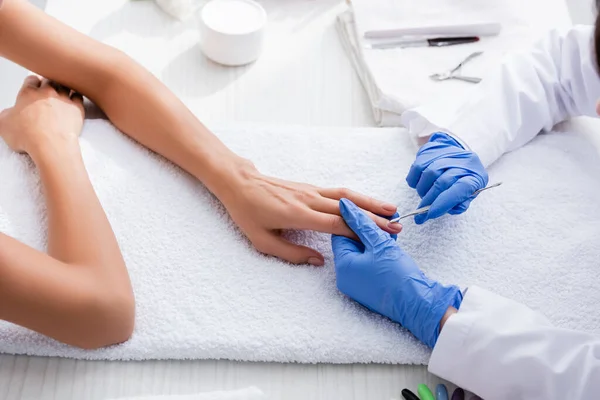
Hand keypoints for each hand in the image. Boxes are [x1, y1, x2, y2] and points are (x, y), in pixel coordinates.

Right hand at [0, 76, 83, 155]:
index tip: (34, 87)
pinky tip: (75, 99)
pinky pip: (78, 96)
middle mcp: (46, 93)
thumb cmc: (27, 136)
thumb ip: (6, 114)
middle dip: (48, 84)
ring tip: (62, 93)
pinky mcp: (77, 108)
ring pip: (65, 85)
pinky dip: (76, 96)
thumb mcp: (3, 124)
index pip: (31, 80)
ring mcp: (63, 99)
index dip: (32, 83)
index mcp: (28, 93)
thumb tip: (10, 113)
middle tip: (48, 90)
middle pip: (49, 80)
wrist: (50, 144)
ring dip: (63, 88)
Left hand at [220, 166, 402, 265]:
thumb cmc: (248, 213)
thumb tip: (319, 261)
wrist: (239, 182)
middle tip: (397, 226)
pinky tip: (368, 202)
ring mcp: (311, 191)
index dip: (361, 231)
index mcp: (298, 215)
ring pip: (347, 196)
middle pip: (348, 208)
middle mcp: (309, 200)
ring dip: (371, 202)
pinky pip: (338, 192)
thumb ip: (292, 254)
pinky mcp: (310, 187)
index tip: (381, 237)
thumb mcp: (263, 241)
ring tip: (391, 208)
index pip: (337, 224)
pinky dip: (357, 197)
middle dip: (375, 217)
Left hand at [331, 199, 461, 347]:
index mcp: (343, 265)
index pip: (340, 233)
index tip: (376, 217)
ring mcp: (356, 283)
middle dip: (369, 231)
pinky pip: (368, 263)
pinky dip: (379, 253)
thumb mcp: (380, 243)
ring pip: (361, 252)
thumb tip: (344, 205)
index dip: (358, 222)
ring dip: (376, 240)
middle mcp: (345, 276)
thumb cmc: (399, 276)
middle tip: (388, 224)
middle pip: (351, 242)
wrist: (419, 305)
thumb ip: (361, 222)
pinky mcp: (368, 286)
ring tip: (393, 235)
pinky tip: (392, 246)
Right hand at [406, 132, 487, 223]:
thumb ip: (460, 204)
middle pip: (441, 183)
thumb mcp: (469, 193)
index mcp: (474, 175)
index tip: (430, 214)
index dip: (444, 203)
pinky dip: (414, 180)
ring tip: (425, 195)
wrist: (457, 152)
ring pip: (428, 174)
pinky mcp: (430, 151)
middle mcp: (461, 162)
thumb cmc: (463, 177)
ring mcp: (445, 154)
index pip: (460, 189)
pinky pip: (417, 167)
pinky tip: (419, 184)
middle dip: (429, 201)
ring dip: (422, 190)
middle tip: (421, 214)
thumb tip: (446, 210)